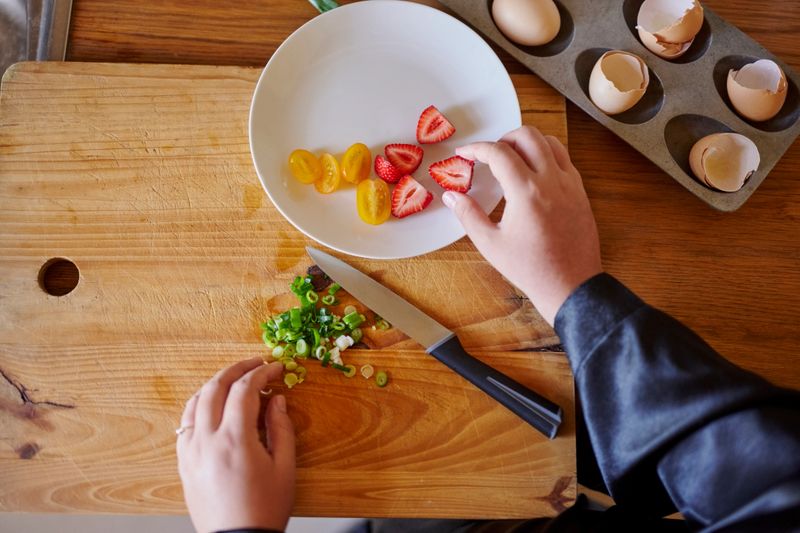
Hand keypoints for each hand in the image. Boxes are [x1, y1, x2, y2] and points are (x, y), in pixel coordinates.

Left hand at [177, 358, 294, 532]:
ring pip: (195, 402)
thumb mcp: (284, 468)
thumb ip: (281, 429)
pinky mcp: (183, 462)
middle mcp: (207, 440)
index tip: (275, 368)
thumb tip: (277, 400)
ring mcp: (190, 451)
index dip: (262, 372)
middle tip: (255, 364)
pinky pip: (185, 423)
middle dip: (237, 369)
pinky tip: (212, 406)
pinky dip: (199, 406)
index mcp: (235, 440)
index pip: (245, 389)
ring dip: (215, 384)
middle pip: (215, 387)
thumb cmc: (264, 509)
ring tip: (234, 381)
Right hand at [444, 126, 601, 324]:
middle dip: (503, 138)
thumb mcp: (491, 244)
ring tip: (512, 158)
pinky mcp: (580, 192)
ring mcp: (570, 184)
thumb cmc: (530, 268)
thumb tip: (451, 196)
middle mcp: (551, 181)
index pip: (499, 153)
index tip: (464, 154)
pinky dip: (546, 155)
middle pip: (528, 135)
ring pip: (550, 141)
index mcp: (526, 192)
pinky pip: (564, 159)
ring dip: (528, 142)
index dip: (476, 149)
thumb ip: (469, 215)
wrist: (570, 285)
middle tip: (489, 154)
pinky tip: (533, 173)